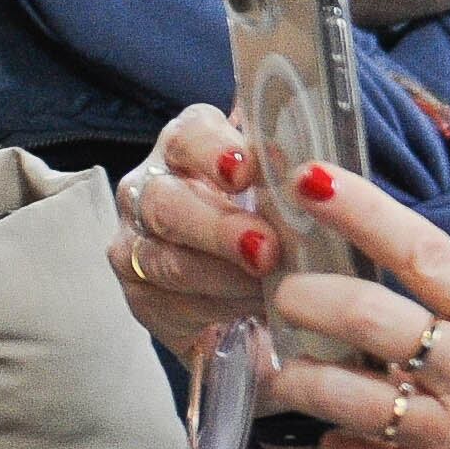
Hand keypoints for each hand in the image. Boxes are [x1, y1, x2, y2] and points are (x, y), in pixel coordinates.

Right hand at [110, 105, 277, 366]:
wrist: (251, 287)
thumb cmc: (274, 219)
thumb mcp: (286, 184)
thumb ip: (292, 157)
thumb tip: (313, 142)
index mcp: (187, 144)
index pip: (188, 136)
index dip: (213, 152)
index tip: (244, 173)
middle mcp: (150, 188)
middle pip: (166, 203)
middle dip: (219, 229)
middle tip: (266, 249)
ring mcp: (136, 244)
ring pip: (167, 261)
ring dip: (224, 278)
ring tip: (271, 288)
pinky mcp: (142, 297)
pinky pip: (173, 305)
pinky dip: (220, 309)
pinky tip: (255, 312)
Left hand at [262, 161, 449, 448]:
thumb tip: (410, 302)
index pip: (425, 251)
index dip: (360, 209)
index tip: (312, 179)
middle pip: (365, 315)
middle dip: (306, 296)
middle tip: (286, 293)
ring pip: (339, 394)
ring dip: (300, 378)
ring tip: (294, 372)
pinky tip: (346, 444)